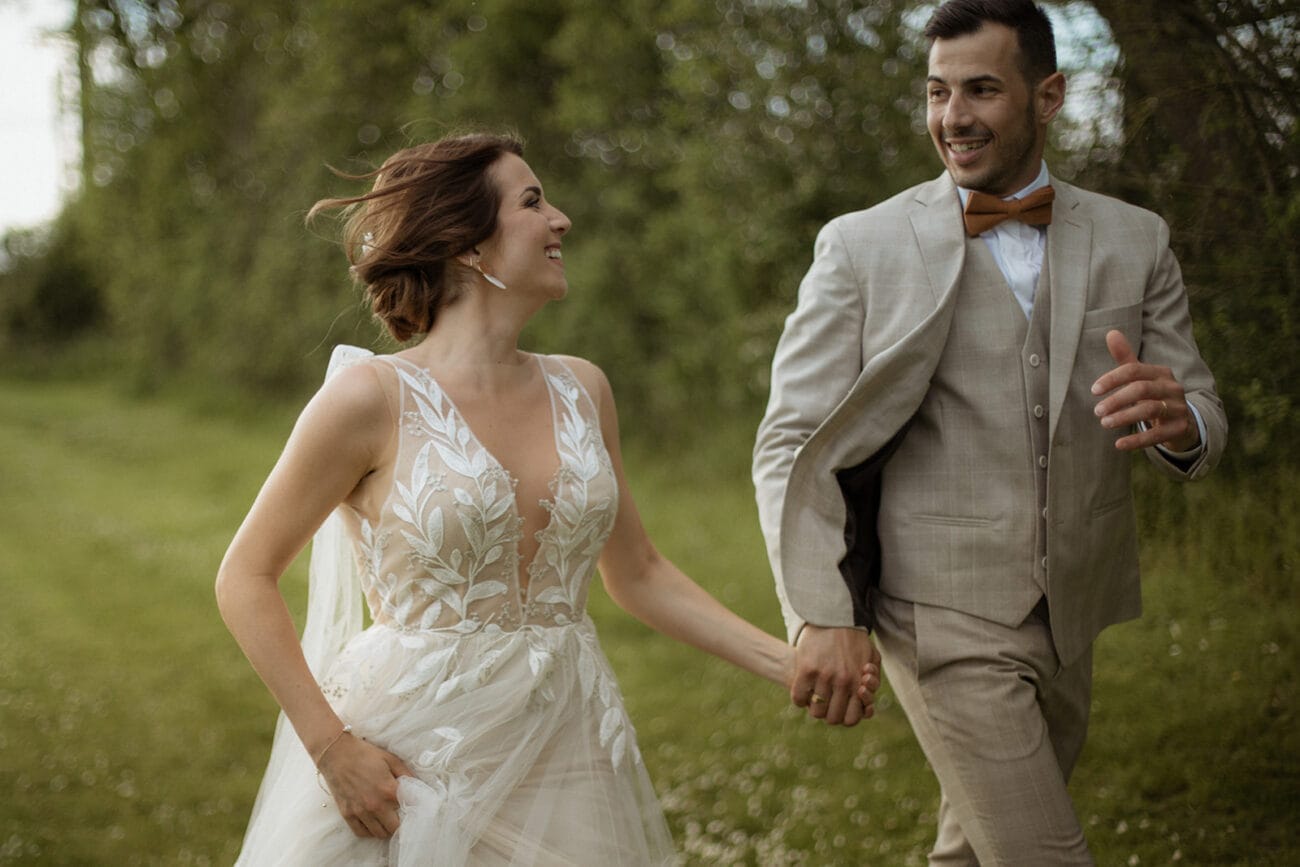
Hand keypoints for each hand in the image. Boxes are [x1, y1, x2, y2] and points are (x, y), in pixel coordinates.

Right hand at [317, 732, 413, 837]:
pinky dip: (369, 831)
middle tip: (400, 816)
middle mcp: (375, 805)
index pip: (409, 809)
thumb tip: (418, 786)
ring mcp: (360, 811)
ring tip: (387, 819)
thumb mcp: (391, 759)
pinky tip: (373, 822)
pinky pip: (361, 833)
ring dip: (385, 828)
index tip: (413, 807)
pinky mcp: (347, 814)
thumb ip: (406, 774)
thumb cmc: (365, 754)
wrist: (336, 754)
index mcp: (388, 790)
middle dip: (400, 823)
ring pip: (379, 833)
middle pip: (394, 828)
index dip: (413, 808)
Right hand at [791, 625, 880, 725]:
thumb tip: (867, 703)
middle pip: (832, 718)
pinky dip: (799, 700)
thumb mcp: (871, 658)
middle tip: (826, 703)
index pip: (851, 719)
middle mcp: (842, 682)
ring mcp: (824, 675)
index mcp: (859, 682)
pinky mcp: (807, 668)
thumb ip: (872, 682)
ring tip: (814, 697)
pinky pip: (798, 697)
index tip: (840, 707)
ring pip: (816, 711)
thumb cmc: (854, 638)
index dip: (844, 718)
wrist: (834, 615)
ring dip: (814, 708)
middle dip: (829, 714)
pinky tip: (802, 692)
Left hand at [1091, 330, 1198, 451]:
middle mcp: (1172, 387)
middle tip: (1096, 411)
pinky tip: (1118, 445)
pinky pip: (1158, 435)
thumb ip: (1125, 359)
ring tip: (1104, 424)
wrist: (1183, 421)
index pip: (1134, 371)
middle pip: (1142, 389)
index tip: (1093, 390)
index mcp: (1160, 372)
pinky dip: (1137, 440)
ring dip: (1125, 417)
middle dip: (1117, 400)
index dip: (1113, 379)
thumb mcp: (1140, 378)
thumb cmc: (1153, 395)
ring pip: (1151, 410)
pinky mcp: (1181, 428)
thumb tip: (1110, 332)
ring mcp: (1179, 408)